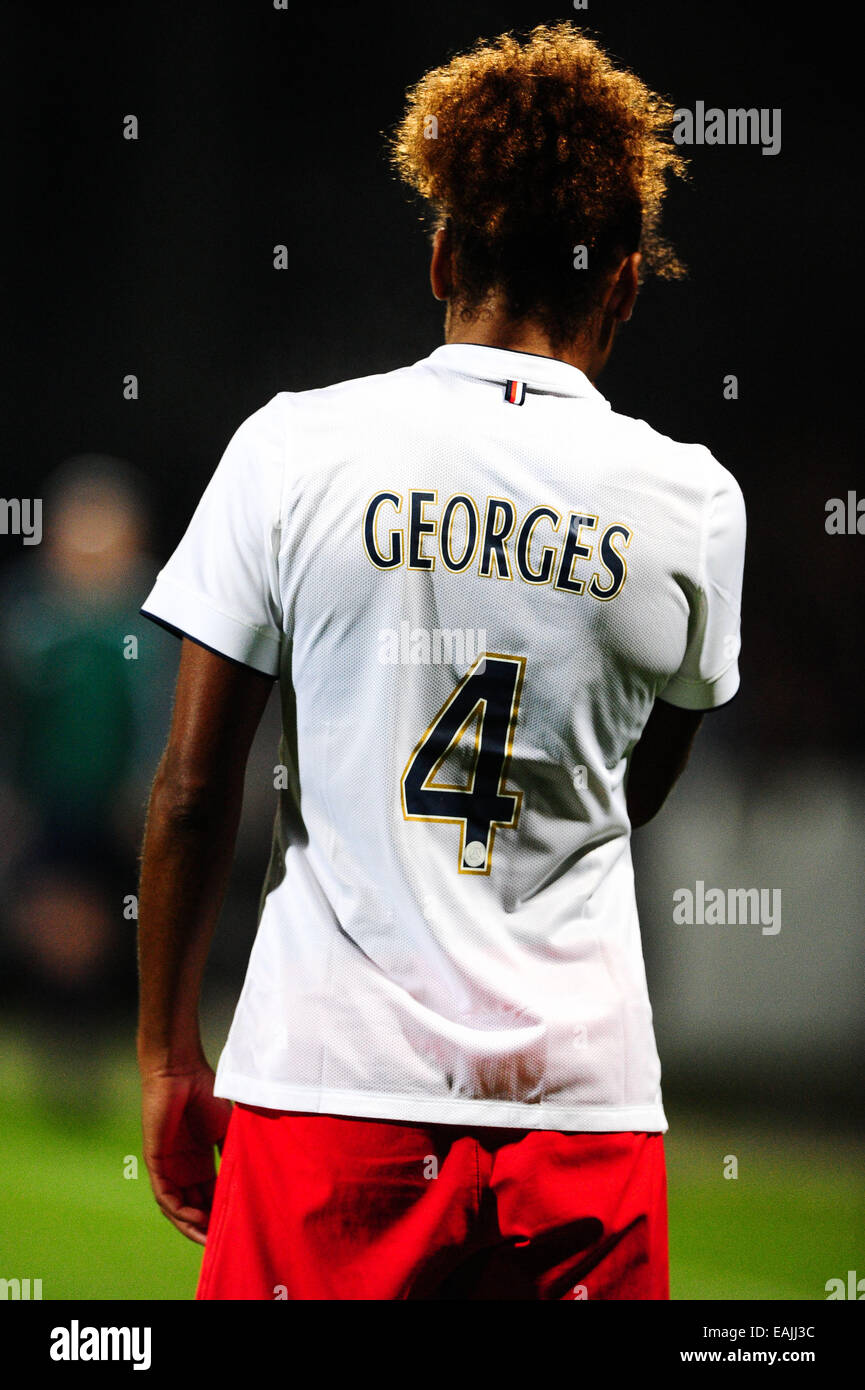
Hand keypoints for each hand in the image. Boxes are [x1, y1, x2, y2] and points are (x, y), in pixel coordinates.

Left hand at [139, 1061, 232, 1245]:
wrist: (181, 1071)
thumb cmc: (206, 1092)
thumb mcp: (228, 1130)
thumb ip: (236, 1153)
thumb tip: (257, 1179)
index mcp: (200, 1161)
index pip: (210, 1196)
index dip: (222, 1212)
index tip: (239, 1226)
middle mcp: (183, 1168)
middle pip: (194, 1206)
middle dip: (208, 1225)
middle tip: (226, 1241)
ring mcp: (168, 1165)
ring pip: (178, 1206)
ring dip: (192, 1224)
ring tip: (209, 1238)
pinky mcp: (156, 1160)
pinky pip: (165, 1195)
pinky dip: (178, 1210)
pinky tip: (194, 1220)